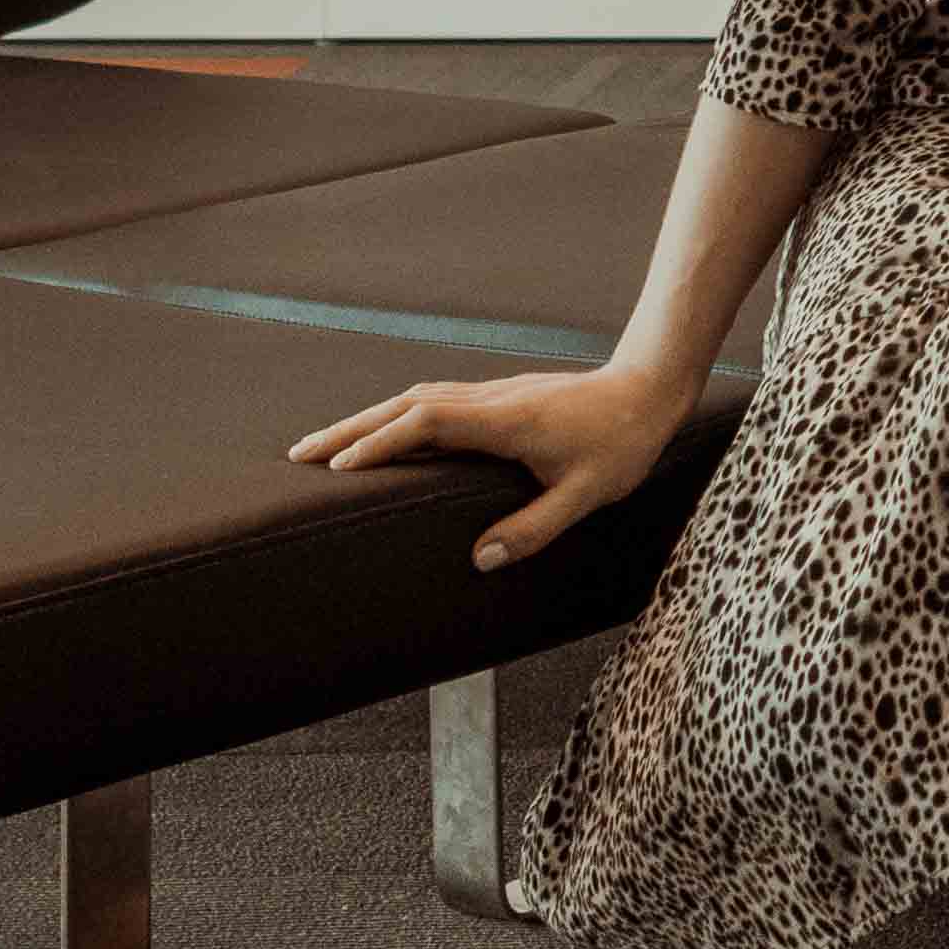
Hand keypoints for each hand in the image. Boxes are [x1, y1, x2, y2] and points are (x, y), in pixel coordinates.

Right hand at [291, 359, 695, 571]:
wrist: (648, 389)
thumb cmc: (621, 443)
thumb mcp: (586, 495)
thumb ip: (534, 528)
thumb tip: (479, 559)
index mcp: (504, 421)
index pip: (425, 424)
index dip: (379, 444)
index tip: (339, 467)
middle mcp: (489, 401)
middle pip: (404, 406)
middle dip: (349, 429)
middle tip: (300, 453)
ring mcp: (491, 395)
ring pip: (414, 400)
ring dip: (367, 420)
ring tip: (325, 447)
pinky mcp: (497, 398)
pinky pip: (432, 403)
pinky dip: (396, 417)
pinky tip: (382, 437)